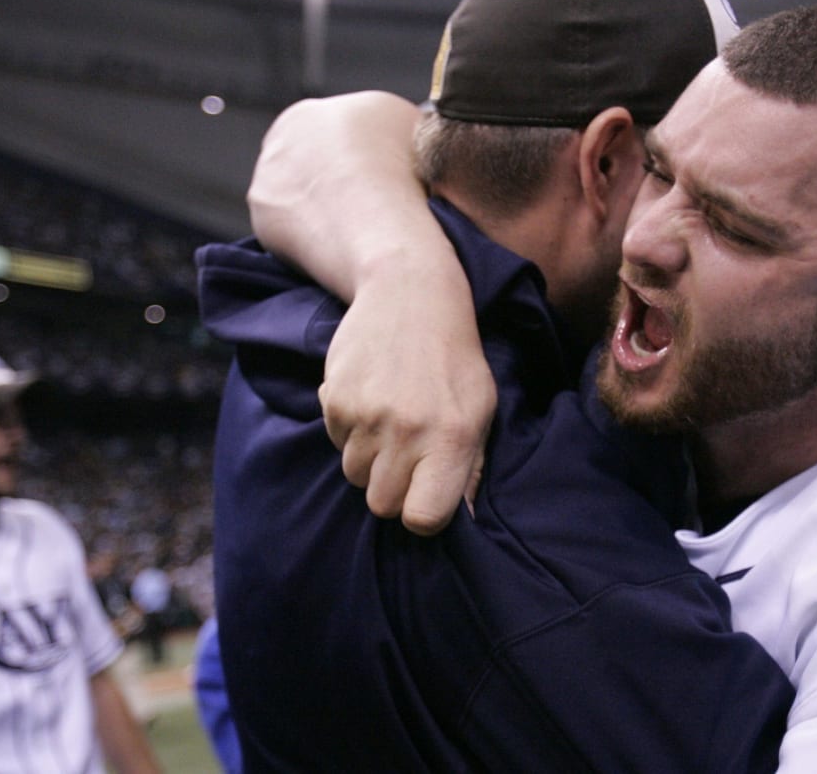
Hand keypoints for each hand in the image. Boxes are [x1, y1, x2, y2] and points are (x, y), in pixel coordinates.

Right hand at [320, 274, 496, 534]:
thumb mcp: (481, 410)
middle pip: (382, 504)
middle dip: (392, 487)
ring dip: (369, 458)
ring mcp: (367, 416)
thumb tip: (465, 522)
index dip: (422, 515)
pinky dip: (348, 430)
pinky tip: (370, 397)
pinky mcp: (335, 399)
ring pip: (354, 475)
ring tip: (390, 418)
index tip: (425, 495)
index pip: (423, 518)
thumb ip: (470, 469)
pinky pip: (335, 442)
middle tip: (407, 452)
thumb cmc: (454, 359)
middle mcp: (408, 431)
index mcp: (452, 438)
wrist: (410, 294)